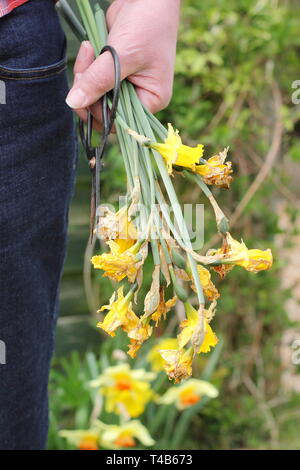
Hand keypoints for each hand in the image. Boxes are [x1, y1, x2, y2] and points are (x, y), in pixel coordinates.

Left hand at [66, 0, 180, 125]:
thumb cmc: (148, 24)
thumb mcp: (123, 54)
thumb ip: (98, 80)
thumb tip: (74, 104)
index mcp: (151, 100)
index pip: (120, 121)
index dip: (100, 111)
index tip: (87, 91)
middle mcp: (140, 97)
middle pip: (104, 111)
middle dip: (89, 92)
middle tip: (84, 67)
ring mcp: (125, 85)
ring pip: (95, 96)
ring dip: (85, 76)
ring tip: (89, 50)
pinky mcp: (113, 72)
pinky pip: (92, 80)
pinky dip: (86, 67)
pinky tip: (89, 48)